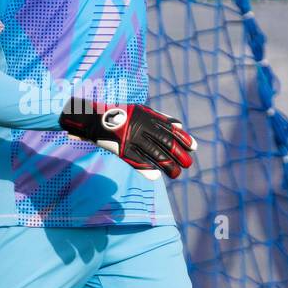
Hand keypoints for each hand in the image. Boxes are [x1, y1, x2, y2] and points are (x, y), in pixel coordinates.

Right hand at [58, 97, 196, 179]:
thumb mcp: (142, 111)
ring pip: (154, 153)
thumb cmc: (120, 115)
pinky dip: (147, 168)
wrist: (94, 117)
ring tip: (176, 174)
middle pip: (165, 143)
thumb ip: (160, 118)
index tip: (193, 147)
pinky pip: (137, 160)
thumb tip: (179, 125)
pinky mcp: (122, 148)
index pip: (170, 129)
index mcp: (148, 117)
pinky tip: (156, 176)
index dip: (183, 138)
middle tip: (188, 164)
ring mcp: (132, 138)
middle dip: (179, 154)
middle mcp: (142, 127)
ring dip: (167, 165)